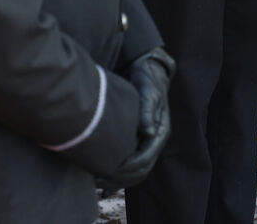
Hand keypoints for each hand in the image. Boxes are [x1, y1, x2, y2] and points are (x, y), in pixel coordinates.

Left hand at [97, 47, 175, 189]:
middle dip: (121, 178)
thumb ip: (147, 110)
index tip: (109, 170)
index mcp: (160, 130)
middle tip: (98, 181)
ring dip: (118, 181)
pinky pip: (129, 166)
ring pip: (135, 172)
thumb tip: (148, 132)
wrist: (146, 71)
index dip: (128, 167)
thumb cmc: (146, 79)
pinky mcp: (138, 141)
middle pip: (141, 170)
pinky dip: (116, 177)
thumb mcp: (148, 91)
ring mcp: (147, 142)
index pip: (146, 158)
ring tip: (97, 184)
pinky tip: (101, 185)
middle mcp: (154, 139)